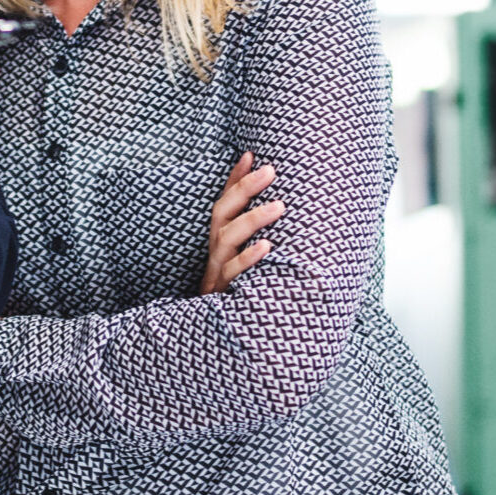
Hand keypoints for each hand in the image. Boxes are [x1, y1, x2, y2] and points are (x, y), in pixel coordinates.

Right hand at [201, 152, 281, 294]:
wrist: (217, 340)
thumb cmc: (240, 292)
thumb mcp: (244, 261)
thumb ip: (256, 234)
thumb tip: (279, 204)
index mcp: (220, 241)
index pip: (224, 203)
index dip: (235, 179)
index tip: (252, 154)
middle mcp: (215, 252)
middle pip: (222, 214)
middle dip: (245, 189)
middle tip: (271, 170)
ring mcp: (217, 272)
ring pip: (227, 239)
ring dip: (252, 219)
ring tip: (279, 206)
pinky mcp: (223, 294)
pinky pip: (232, 273)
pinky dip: (248, 258)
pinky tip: (267, 247)